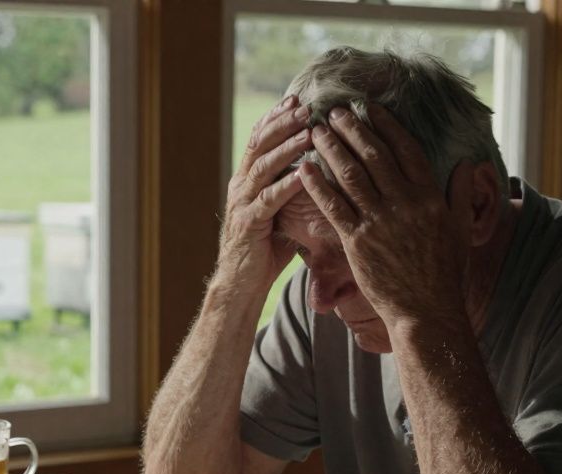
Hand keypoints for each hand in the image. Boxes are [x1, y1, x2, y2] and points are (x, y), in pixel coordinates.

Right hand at [216, 96, 312, 292]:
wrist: (240, 285)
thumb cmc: (265, 251)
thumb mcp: (281, 213)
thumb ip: (292, 192)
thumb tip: (321, 173)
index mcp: (247, 181)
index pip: (259, 140)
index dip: (275, 118)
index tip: (295, 99)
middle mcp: (241, 186)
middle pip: (259, 145)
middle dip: (282, 123)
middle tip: (304, 106)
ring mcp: (242, 204)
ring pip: (263, 167)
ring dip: (286, 148)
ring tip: (307, 131)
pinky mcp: (248, 225)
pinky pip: (268, 200)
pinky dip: (285, 185)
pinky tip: (303, 174)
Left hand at [297, 104, 473, 327]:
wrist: (427, 311)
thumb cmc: (446, 273)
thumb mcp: (461, 228)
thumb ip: (461, 193)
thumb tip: (470, 163)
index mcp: (430, 196)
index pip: (406, 149)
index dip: (387, 125)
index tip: (371, 108)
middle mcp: (405, 204)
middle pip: (374, 156)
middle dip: (352, 130)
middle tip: (334, 112)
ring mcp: (380, 222)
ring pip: (351, 176)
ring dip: (332, 150)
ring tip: (316, 132)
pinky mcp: (358, 242)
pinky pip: (333, 207)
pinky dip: (317, 186)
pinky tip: (304, 169)